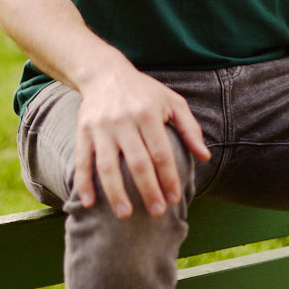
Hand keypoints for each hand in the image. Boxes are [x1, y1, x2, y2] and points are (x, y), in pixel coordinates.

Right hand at [74, 58, 210, 218]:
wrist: (105, 73)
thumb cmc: (144, 92)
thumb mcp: (172, 101)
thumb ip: (190, 128)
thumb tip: (205, 157)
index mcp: (148, 113)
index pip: (161, 152)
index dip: (169, 178)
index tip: (175, 199)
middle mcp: (124, 120)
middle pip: (137, 162)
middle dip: (148, 191)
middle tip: (157, 213)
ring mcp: (101, 127)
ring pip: (108, 165)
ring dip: (116, 193)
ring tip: (125, 215)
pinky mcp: (83, 131)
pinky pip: (82, 161)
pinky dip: (84, 183)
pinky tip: (90, 203)